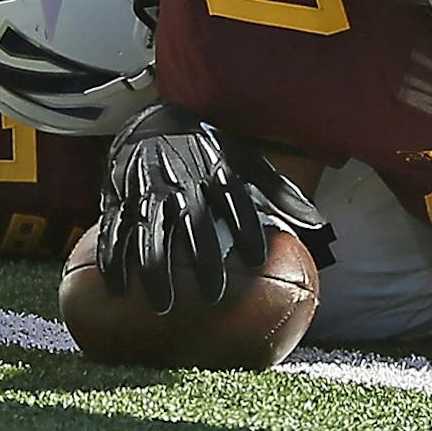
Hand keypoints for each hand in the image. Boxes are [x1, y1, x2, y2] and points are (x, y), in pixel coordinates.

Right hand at [97, 103, 324, 312]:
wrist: (151, 123)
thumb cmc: (208, 152)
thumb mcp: (245, 161)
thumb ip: (279, 192)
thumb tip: (317, 224)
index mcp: (214, 171)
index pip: (233, 201)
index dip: (245, 227)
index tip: (257, 258)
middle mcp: (181, 182)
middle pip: (193, 224)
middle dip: (203, 259)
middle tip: (214, 296)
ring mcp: (146, 192)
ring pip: (149, 234)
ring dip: (155, 271)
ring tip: (164, 307)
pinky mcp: (118, 199)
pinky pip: (113, 231)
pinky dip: (114, 260)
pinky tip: (119, 290)